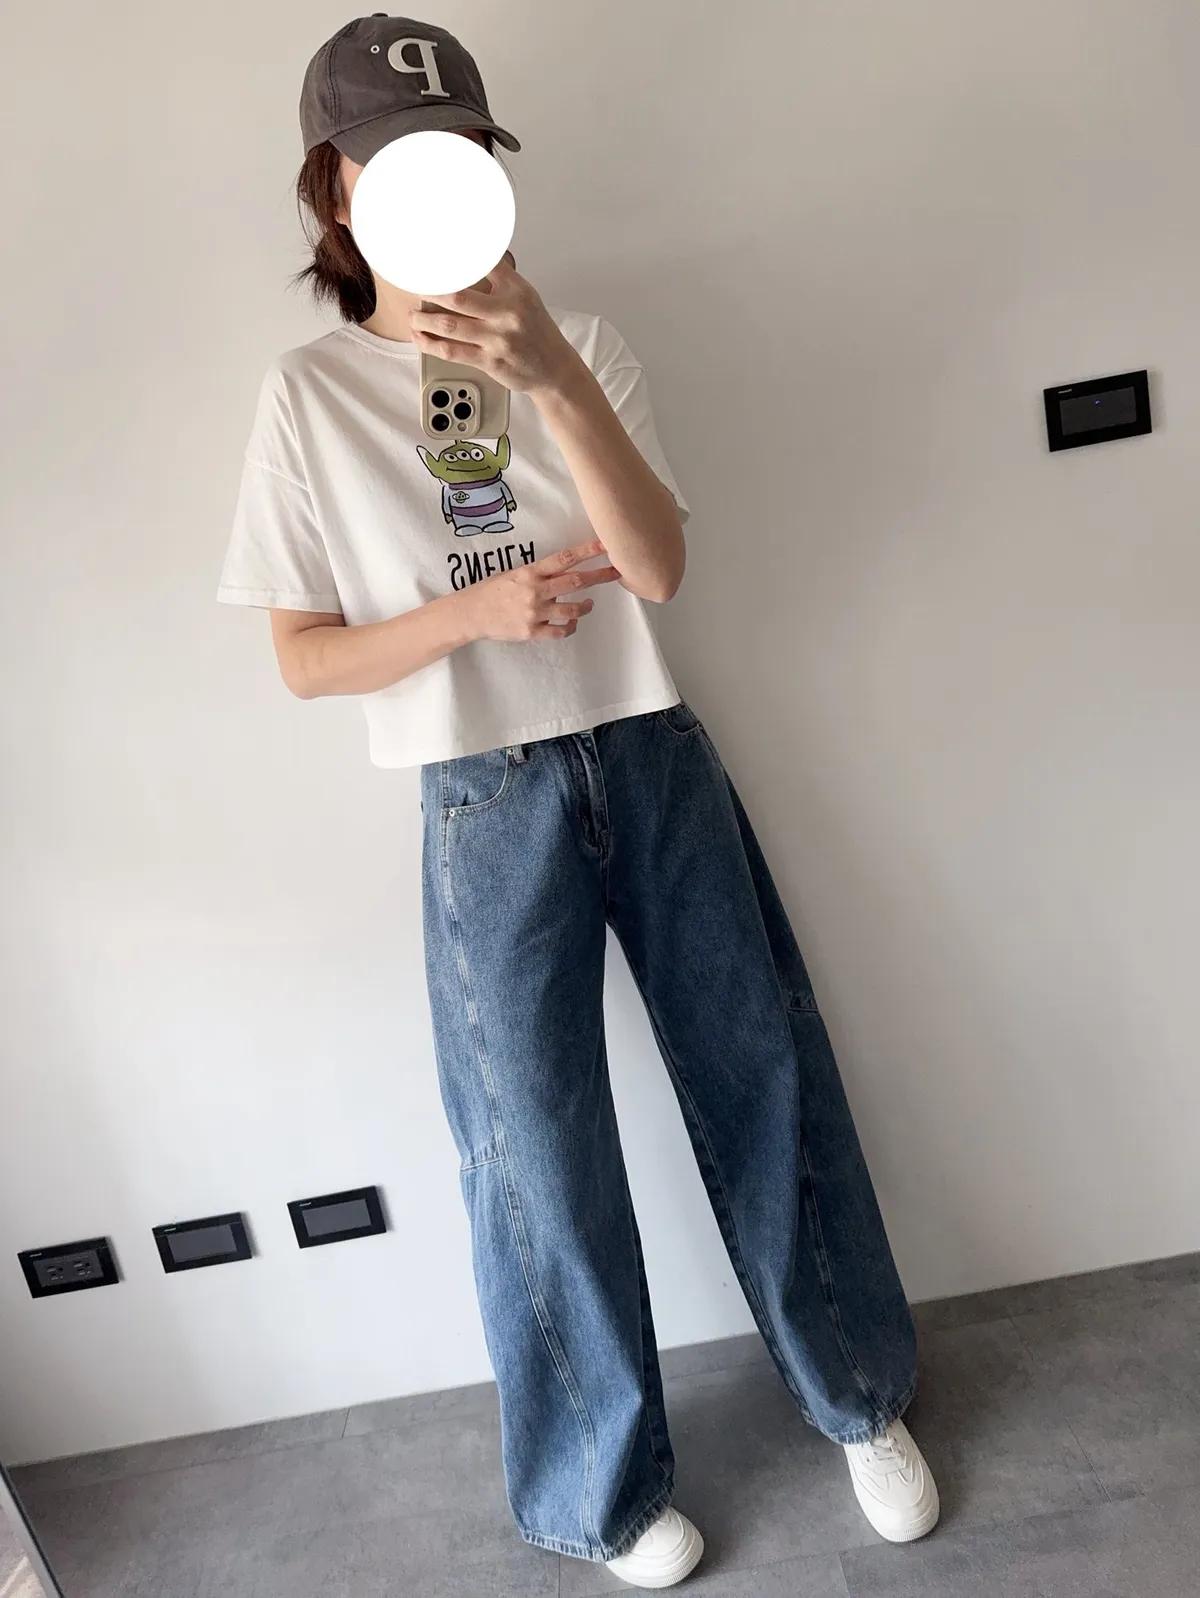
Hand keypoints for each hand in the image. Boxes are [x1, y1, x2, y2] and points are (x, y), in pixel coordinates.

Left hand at [409, 258, 584, 396]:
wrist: (554, 369)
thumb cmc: (535, 332)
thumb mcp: (524, 297)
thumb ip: (499, 279)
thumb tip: (468, 260)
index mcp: (516, 290)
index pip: (483, 264)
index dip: (454, 259)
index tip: (432, 256)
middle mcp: (507, 313)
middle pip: (458, 297)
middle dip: (430, 292)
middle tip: (415, 287)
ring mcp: (498, 339)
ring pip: (450, 326)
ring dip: (424, 320)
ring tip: (413, 316)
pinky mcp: (491, 362)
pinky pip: (453, 352)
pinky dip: (431, 345)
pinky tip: (420, 338)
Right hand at [457, 540, 620, 642]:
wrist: (471, 613)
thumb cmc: (492, 590)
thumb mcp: (514, 574)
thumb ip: (538, 574)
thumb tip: (563, 571)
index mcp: (530, 572)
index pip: (564, 558)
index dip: (587, 550)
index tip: (605, 544)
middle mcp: (535, 590)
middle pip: (576, 581)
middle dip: (600, 576)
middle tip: (616, 572)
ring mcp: (534, 612)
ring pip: (572, 609)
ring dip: (586, 606)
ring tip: (590, 604)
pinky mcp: (531, 632)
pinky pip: (559, 632)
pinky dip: (570, 627)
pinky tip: (572, 623)